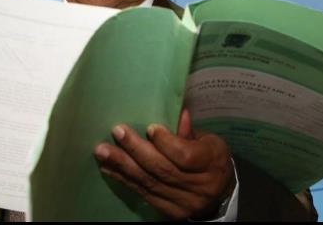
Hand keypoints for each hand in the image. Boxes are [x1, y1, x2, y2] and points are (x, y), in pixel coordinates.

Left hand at [94, 109, 234, 219]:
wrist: (220, 193)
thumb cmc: (210, 157)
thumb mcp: (208, 140)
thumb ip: (189, 130)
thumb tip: (177, 111)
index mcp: (212, 162)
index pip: (185, 156)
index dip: (166, 142)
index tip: (149, 127)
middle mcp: (199, 186)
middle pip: (162, 169)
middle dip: (136, 150)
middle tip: (117, 132)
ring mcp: (184, 203)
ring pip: (149, 182)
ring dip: (122, 165)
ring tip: (102, 151)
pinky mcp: (170, 211)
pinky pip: (144, 194)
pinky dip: (124, 179)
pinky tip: (109, 168)